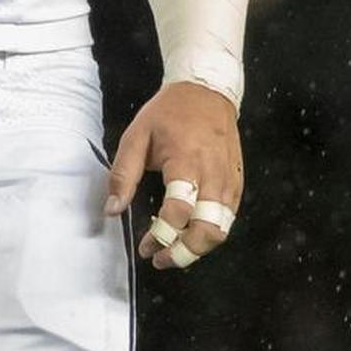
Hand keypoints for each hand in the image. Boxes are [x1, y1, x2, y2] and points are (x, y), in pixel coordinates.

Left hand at [104, 81, 242, 269]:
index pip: (178, 211)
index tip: (145, 248)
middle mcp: (213, 174)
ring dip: (198, 248)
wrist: (206, 91)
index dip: (161, 236)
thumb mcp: (137, 136)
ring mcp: (229, 180)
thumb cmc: (169, 113)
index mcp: (185, 160)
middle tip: (161, 259)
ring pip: (222, 229)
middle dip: (184, 253)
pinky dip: (210, 232)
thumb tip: (113, 209)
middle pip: (207, 229)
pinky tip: (190, 232)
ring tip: (174, 251)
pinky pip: (228, 218)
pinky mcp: (237, 183)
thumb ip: (124, 174)